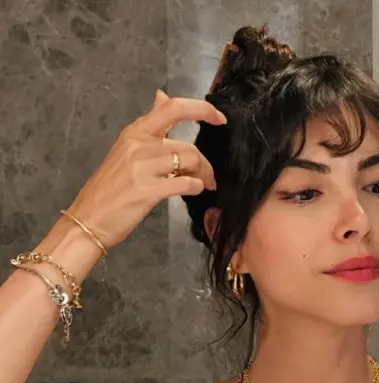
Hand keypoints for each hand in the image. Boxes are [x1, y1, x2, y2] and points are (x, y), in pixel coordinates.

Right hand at [65, 90, 226, 248]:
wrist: (87, 220)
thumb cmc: (109, 189)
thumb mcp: (126, 150)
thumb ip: (150, 126)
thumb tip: (162, 96)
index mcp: (134, 132)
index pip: (173, 109)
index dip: (202, 109)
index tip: (219, 118)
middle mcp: (138, 145)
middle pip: (188, 146)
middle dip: (205, 164)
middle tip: (209, 178)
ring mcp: (142, 168)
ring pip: (190, 162)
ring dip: (203, 176)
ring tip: (202, 186)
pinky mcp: (147, 191)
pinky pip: (185, 183)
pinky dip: (195, 187)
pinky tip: (193, 190)